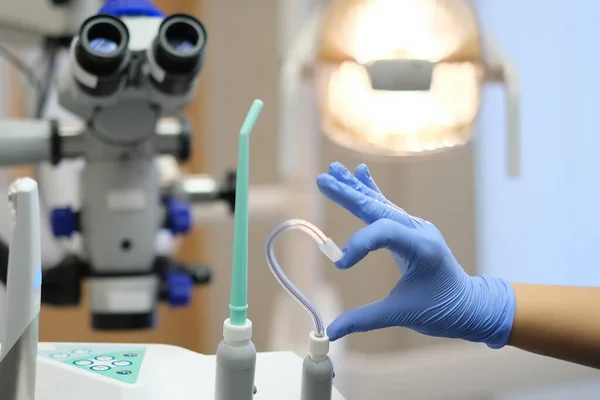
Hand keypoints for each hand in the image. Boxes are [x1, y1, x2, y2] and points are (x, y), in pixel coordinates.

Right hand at [316, 162, 514, 347]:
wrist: (471, 305)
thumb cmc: (443, 310)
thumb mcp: (404, 315)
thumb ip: (365, 320)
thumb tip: (331, 331)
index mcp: (422, 247)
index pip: (383, 232)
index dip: (358, 245)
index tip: (341, 265)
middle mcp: (419, 230)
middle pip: (378, 207)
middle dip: (348, 194)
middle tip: (323, 179)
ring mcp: (416, 227)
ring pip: (380, 203)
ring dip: (356, 188)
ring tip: (335, 170)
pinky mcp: (410, 230)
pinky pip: (387, 208)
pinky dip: (371, 192)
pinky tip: (360, 173)